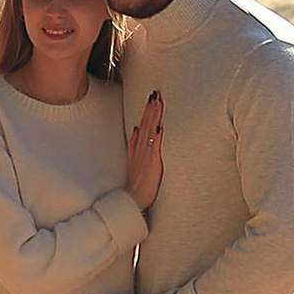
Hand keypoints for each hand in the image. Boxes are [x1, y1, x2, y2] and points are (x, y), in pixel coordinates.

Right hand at [125, 90, 163, 214]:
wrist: (132, 200)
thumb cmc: (136, 184)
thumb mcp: (133, 162)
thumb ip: (134, 146)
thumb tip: (136, 130)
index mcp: (137, 147)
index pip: (143, 124)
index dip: (148, 111)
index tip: (152, 98)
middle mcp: (141, 149)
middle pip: (146, 124)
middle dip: (151, 109)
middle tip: (155, 93)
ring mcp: (145, 155)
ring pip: (150, 132)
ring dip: (154, 117)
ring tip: (158, 103)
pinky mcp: (151, 164)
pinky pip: (154, 148)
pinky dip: (156, 137)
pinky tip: (160, 127)